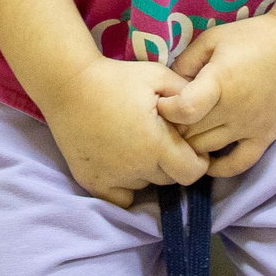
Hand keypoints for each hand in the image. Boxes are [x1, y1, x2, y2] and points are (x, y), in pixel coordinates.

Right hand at [40, 58, 207, 208]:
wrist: (69, 84)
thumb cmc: (116, 78)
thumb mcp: (158, 76)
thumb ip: (187, 94)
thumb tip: (205, 111)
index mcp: (157, 145)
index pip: (193, 172)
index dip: (197, 160)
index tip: (189, 146)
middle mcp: (137, 168)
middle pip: (169, 179)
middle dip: (172, 162)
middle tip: (160, 139)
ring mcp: (114, 178)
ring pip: (145, 186)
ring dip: (148, 172)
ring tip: (136, 145)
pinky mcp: (93, 182)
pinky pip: (121, 199)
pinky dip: (126, 188)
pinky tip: (123, 167)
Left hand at [154, 14, 275, 177]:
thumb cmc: (252, 37)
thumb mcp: (213, 39)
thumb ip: (186, 61)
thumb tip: (167, 86)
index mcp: (220, 80)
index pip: (184, 109)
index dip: (167, 109)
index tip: (163, 102)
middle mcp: (235, 108)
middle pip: (191, 133)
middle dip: (174, 128)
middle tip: (169, 120)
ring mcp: (251, 126)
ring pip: (208, 150)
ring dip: (191, 145)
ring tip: (186, 134)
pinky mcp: (266, 137)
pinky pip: (239, 164)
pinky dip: (220, 168)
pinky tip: (208, 161)